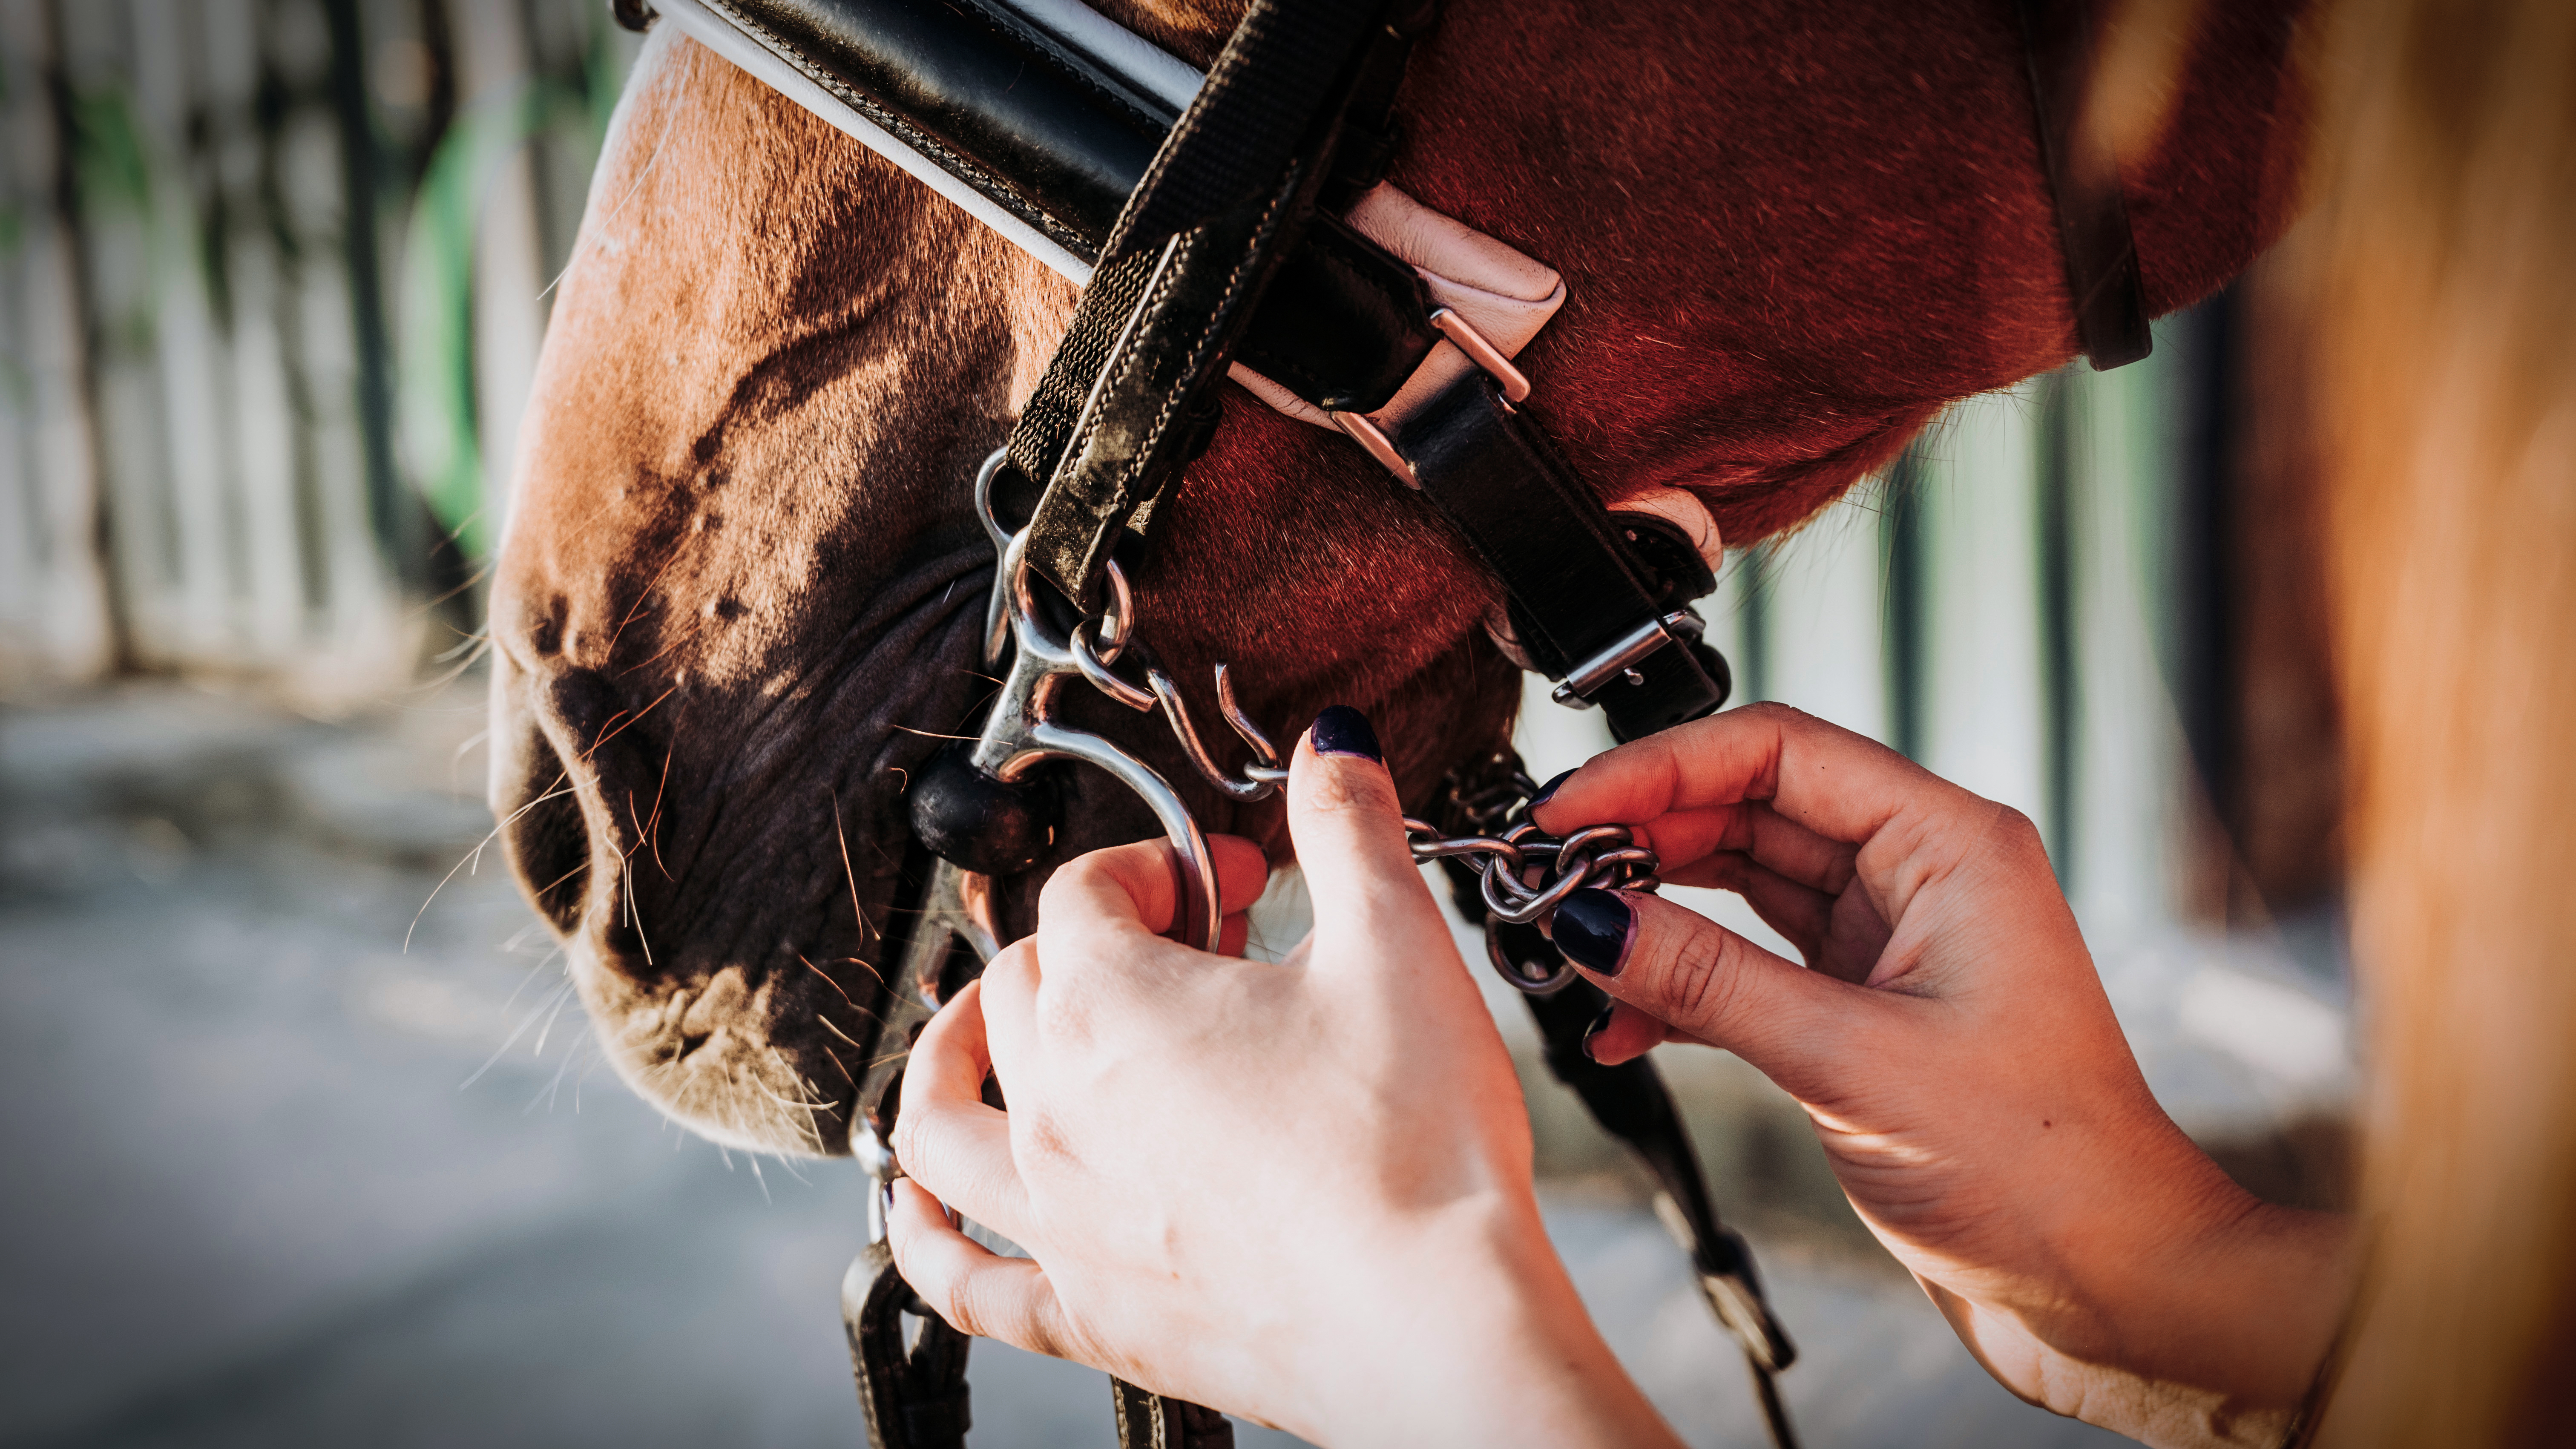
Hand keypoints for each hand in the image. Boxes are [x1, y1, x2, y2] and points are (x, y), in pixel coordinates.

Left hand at [886, 710, 1681, 1448]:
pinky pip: (962, 1279)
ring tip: (972, 1040)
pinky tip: (918, 1211)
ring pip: (938, 1123)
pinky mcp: (1088, 1317)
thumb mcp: (1399, 944)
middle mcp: (1056, 1111)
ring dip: (945, 1063)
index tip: (1242, 882)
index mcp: (1112, 1007)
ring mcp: (1060, 1220)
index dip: (1163, 865)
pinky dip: (922, 1235)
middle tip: (1192, 956)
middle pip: (1017, 990)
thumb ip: (1350, 828)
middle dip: (1091, 945)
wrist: (1433, 1321)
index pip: (1086, 892)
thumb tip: (1331, 743)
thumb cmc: (1416, 1147)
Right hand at [1532, 703, 2353, 1448]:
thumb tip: (1591, 919)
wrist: (2109, 1284)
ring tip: (1569, 938)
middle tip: (1547, 872)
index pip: (1776, 750)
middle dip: (1643, 835)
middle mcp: (1920, 874)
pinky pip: (1747, 964)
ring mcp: (1891, 940)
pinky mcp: (1862, 1007)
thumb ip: (1709, 982)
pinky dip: (1681, 985)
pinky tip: (1623, 1023)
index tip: (1571, 809)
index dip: (1659, 769)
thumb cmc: (2040, 1168)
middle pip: (1749, 806)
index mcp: (1948, 844)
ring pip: (1741, 883)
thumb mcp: (1850, 1062)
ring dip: (1652, 909)